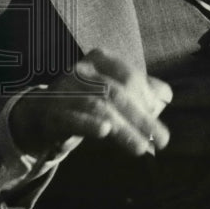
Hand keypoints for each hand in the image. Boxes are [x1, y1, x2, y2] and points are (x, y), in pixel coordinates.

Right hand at [9, 48, 171, 159]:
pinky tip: (104, 131)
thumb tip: (166, 94)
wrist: (43, 115)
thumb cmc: (86, 100)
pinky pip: (72, 118)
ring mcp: (65, 92)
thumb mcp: (114, 91)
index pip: (127, 75)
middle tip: (163, 139)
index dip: (145, 95)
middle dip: (141, 117)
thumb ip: (140, 91)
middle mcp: (80, 71)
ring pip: (98, 108)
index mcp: (98, 60)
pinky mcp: (53, 114)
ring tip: (142, 148)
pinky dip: (88, 124)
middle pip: (116, 92)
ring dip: (123, 129)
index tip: (158, 113)